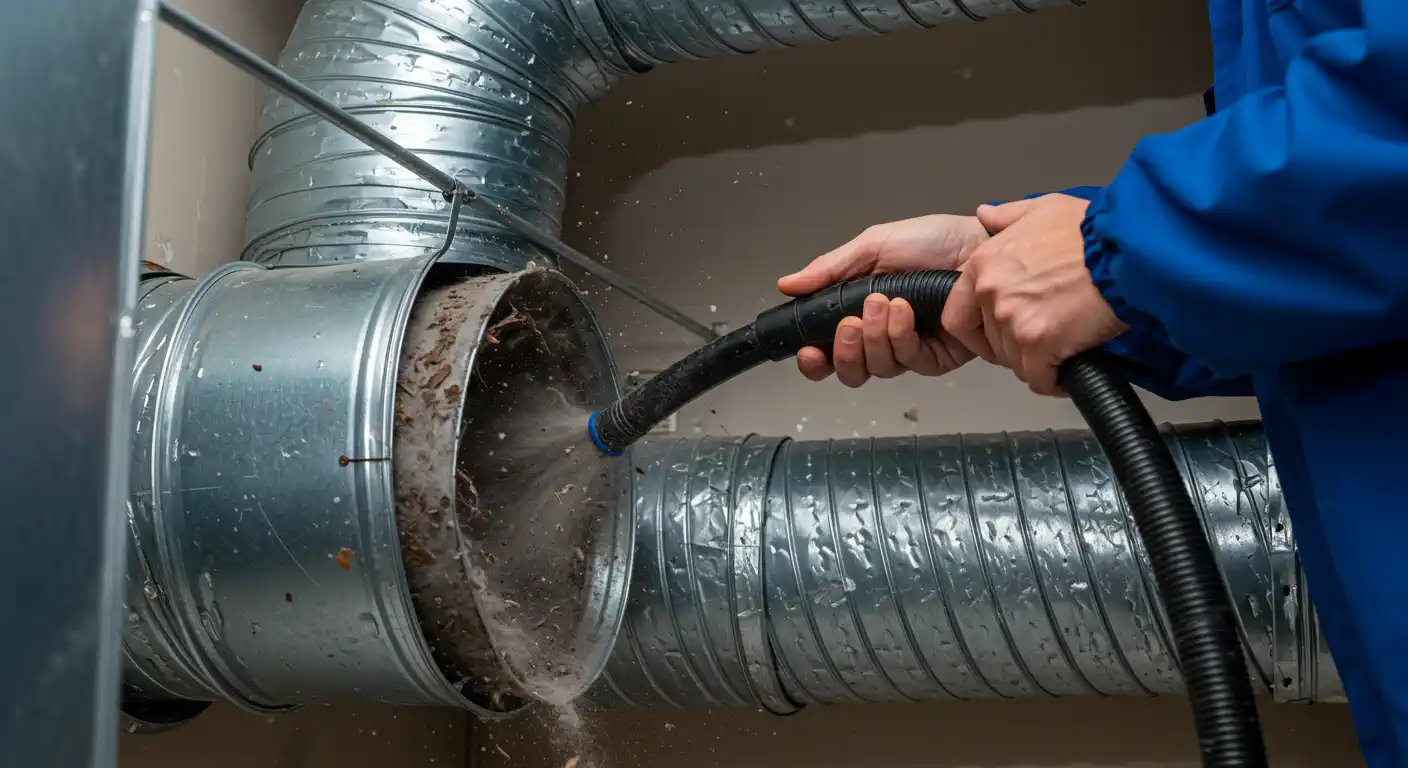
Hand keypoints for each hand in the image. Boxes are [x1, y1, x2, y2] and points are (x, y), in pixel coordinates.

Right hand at [777, 214, 988, 387]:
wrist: (979, 245)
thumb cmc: (934, 241)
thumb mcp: (872, 247)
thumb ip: (830, 270)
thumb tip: (787, 284)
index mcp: (860, 312)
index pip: (828, 351)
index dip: (815, 360)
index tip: (808, 350)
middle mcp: (882, 336)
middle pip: (850, 371)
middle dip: (844, 351)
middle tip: (850, 322)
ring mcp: (910, 349)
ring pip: (878, 368)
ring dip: (876, 337)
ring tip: (884, 304)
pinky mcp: (938, 357)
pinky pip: (910, 363)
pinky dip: (902, 336)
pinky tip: (906, 312)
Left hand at [940, 194, 1126, 395]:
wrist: (1127, 250)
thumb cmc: (1090, 230)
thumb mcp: (1042, 209)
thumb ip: (1007, 217)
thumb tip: (985, 216)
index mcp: (983, 264)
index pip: (957, 316)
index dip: (978, 330)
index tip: (997, 334)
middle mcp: (991, 294)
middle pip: (991, 343)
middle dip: (1015, 346)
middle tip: (1045, 337)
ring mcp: (1013, 321)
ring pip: (1015, 362)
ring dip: (1038, 362)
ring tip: (1063, 348)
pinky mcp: (1039, 345)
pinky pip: (1039, 379)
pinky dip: (1055, 381)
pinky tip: (1069, 370)